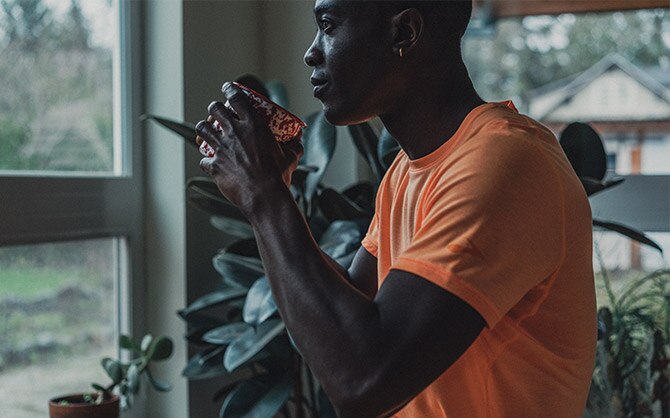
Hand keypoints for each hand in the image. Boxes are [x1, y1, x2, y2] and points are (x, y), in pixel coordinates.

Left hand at [195, 82, 302, 213]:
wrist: (265, 197)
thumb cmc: (279, 176)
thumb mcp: (291, 157)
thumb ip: (295, 145)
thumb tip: (298, 138)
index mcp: (253, 125)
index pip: (236, 97)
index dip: (229, 89)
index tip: (228, 88)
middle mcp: (234, 132)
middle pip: (215, 109)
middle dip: (214, 109)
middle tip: (217, 113)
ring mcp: (221, 148)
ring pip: (202, 129)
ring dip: (203, 128)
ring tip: (206, 131)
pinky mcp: (214, 165)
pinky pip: (204, 159)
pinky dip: (207, 160)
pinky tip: (211, 162)